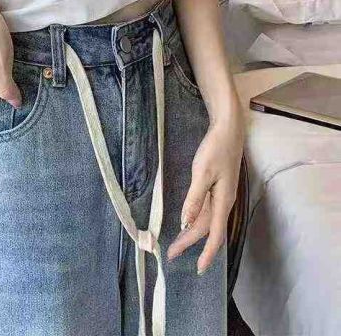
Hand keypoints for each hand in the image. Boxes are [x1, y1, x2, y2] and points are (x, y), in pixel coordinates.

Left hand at [166, 106, 245, 274]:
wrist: (228, 129)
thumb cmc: (216, 149)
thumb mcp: (203, 172)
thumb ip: (194, 198)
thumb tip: (186, 223)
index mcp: (223, 201)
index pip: (215, 234)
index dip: (207, 253)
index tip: (199, 270)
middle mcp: (224, 202)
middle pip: (207, 229)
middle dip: (190, 243)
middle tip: (171, 254)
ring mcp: (221, 195)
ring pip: (206, 220)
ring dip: (191, 233)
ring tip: (176, 244)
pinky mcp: (217, 187)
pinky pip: (206, 210)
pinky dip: (195, 219)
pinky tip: (186, 221)